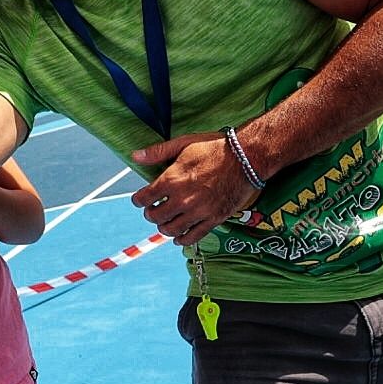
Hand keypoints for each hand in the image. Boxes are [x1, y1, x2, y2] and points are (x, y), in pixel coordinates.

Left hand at [130, 130, 259, 245]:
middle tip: (153, 210)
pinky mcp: (214, 219)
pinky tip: (179, 236)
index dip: (138, 200)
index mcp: (172, 179)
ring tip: (165, 222)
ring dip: (164, 227)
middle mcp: (183, 199)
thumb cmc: (215, 148)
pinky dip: (182, 239)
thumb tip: (136, 156)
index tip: (139, 200)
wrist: (246, 158)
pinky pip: (192, 237)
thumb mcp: (184, 144)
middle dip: (150, 213)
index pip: (144, 198)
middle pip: (155, 216)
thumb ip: (158, 152)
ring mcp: (199, 211)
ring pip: (171, 230)